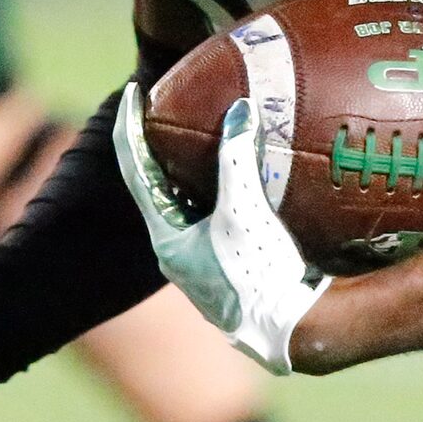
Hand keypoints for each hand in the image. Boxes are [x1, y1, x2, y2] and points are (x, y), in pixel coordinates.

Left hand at [116, 85, 331, 374]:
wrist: (291, 331)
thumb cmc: (259, 276)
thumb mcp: (244, 212)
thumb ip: (237, 159)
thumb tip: (239, 109)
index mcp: (166, 236)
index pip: (135, 168)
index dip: (131, 126)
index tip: (132, 90)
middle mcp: (177, 248)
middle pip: (157, 183)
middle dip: (159, 144)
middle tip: (166, 104)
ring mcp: (203, 258)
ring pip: (187, 200)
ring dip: (190, 166)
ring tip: (200, 129)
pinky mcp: (229, 263)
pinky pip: (215, 213)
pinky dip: (220, 187)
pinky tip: (242, 171)